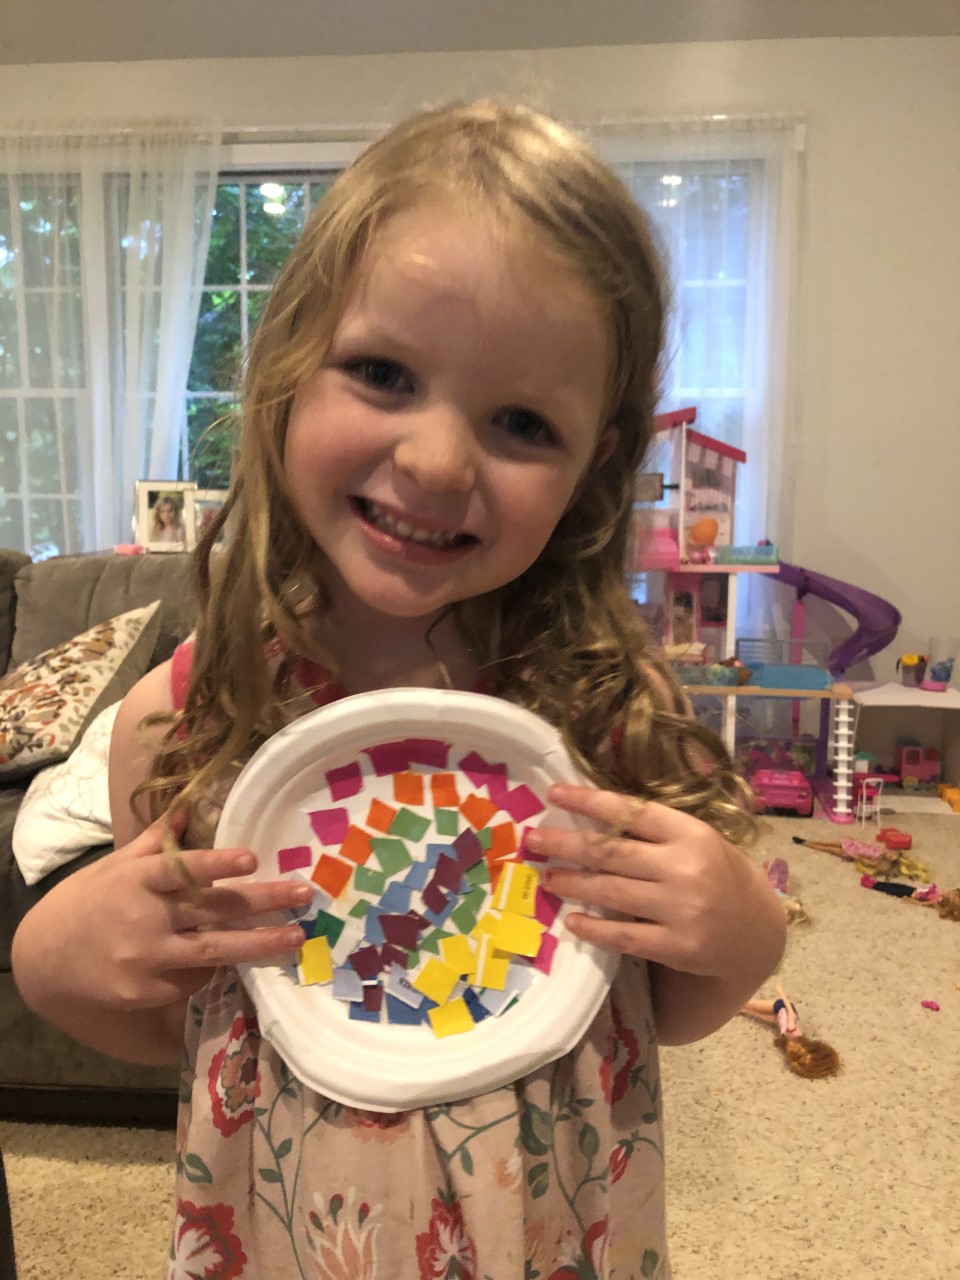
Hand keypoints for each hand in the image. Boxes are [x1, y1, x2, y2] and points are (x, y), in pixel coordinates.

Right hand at [23, 811, 308, 1011]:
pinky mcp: (147, 990)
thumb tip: (187, 804)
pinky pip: (194, 979)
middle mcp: (144, 917)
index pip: (180, 869)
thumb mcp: (118, 864)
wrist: (47, 956)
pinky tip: (244, 959)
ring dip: (258, 944)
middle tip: (302, 894)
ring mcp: (146, 958)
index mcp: (138, 879)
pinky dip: (218, 968)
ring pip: (213, 951)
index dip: (215, 864)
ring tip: (295, 938)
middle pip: (211, 910)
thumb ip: (155, 839)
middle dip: (262, 902)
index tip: (250, 857)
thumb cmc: (91, 899)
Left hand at [526, 783, 784, 984]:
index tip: (555, 794)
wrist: (756, 930)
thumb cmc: (716, 873)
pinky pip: (624, 936)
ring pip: (611, 892)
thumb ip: (654, 831)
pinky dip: (594, 927)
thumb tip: (591, 817)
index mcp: (690, 832)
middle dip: (566, 844)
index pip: (632, 811)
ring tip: (546, 876)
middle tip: (533, 840)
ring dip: (572, 883)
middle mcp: (686, 867)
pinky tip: (572, 920)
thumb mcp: (696, 840)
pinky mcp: (677, 946)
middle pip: (612, 852)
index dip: (590, 801)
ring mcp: (682, 909)